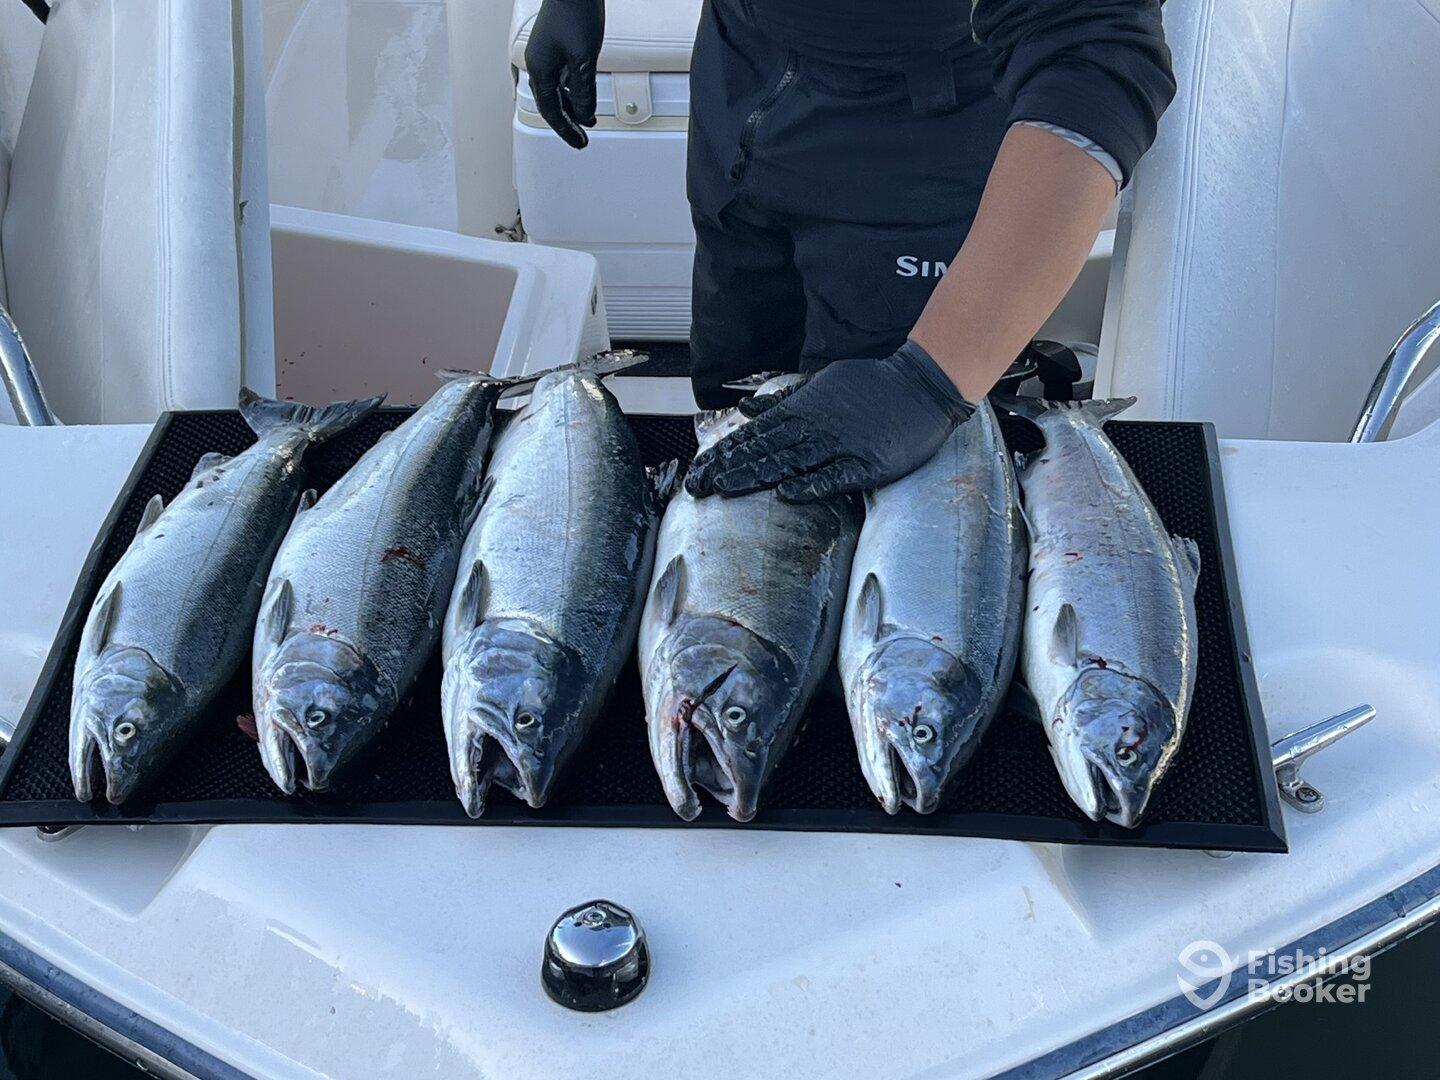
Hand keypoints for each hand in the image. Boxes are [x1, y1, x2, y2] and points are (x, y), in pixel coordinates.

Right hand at [524, 0, 603, 148]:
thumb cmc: (575, 14)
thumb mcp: (584, 60)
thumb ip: (584, 92)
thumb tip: (585, 116)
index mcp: (540, 70)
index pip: (551, 111)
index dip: (566, 130)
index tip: (578, 143)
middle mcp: (539, 64)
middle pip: (551, 104)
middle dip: (567, 123)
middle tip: (580, 139)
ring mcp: (546, 55)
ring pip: (556, 91)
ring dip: (571, 107)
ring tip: (585, 120)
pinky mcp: (555, 48)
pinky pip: (561, 78)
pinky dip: (572, 91)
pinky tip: (582, 96)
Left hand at [685, 341, 974, 502]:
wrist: (921, 384)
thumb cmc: (870, 385)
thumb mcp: (819, 384)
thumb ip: (781, 400)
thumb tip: (744, 408)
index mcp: (801, 410)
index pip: (753, 435)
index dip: (723, 454)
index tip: (697, 471)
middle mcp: (814, 427)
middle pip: (763, 451)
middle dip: (727, 469)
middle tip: (696, 488)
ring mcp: (841, 445)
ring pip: (790, 462)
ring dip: (756, 476)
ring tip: (725, 490)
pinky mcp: (868, 464)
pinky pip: (835, 477)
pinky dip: (811, 484)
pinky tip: (786, 494)